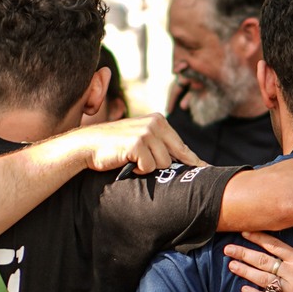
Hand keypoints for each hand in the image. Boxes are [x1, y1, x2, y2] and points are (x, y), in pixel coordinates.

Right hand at [58, 114, 206, 174]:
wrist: (88, 145)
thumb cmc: (116, 146)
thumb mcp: (142, 138)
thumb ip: (162, 144)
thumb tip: (189, 161)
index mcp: (159, 120)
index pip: (182, 146)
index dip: (192, 161)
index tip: (205, 169)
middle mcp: (155, 123)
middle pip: (175, 156)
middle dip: (165, 166)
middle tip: (146, 167)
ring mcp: (146, 133)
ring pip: (163, 164)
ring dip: (148, 168)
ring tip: (132, 161)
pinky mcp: (137, 144)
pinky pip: (148, 168)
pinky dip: (138, 171)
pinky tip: (127, 162)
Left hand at [225, 228, 292, 291]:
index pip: (273, 245)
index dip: (257, 238)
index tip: (243, 232)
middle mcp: (292, 274)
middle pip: (262, 261)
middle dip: (243, 254)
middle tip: (227, 250)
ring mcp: (290, 291)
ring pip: (262, 280)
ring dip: (245, 272)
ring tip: (231, 266)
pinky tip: (244, 290)